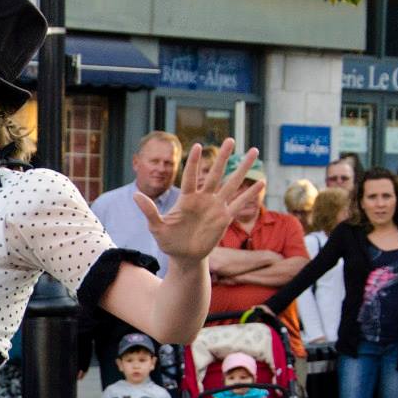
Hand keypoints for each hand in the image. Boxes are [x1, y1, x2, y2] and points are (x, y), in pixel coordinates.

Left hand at [140, 139, 257, 263]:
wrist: (183, 257)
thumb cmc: (168, 241)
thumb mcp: (156, 227)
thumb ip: (149, 211)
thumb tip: (135, 195)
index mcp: (187, 198)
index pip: (191, 176)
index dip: (194, 162)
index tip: (197, 146)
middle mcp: (203, 199)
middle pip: (216, 174)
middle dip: (223, 157)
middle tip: (230, 140)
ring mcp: (216, 207)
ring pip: (232, 184)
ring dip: (242, 168)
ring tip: (253, 151)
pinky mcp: (224, 218)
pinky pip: (239, 203)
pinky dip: (250, 193)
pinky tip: (261, 182)